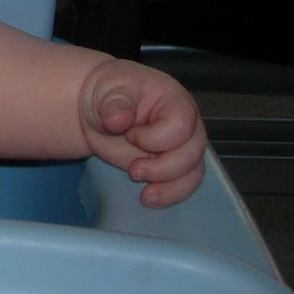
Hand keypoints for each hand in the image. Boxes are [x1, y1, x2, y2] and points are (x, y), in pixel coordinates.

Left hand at [79, 59, 206, 207]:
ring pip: (192, 174)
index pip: (180, 125)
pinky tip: (148, 199)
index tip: (129, 135)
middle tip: (133, 170)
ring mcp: (184, 146)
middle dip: (163, 168)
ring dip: (170, 189)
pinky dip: (169, 195)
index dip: (156, 138)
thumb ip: (114, 105)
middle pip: (191, 154)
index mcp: (174, 99)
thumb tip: (119, 120)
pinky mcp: (176, 166)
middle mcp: (188, 124)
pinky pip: (184, 185)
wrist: (101, 111)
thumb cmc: (110, 96)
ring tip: (145, 196)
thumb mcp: (106, 93)